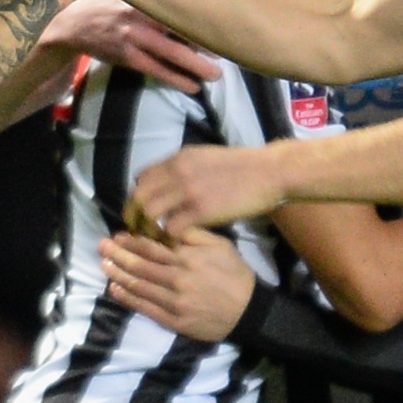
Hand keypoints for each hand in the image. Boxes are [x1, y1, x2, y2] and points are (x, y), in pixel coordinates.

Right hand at [49, 0, 216, 91]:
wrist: (72, 23)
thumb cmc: (107, 3)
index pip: (177, 5)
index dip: (201, 15)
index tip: (223, 22)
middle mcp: (139, 15)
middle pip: (179, 29)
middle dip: (204, 44)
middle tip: (226, 54)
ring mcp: (132, 37)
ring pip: (170, 53)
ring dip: (195, 66)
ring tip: (215, 76)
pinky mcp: (126, 56)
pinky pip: (156, 70)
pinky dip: (175, 79)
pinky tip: (191, 86)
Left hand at [98, 228, 257, 339]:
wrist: (249, 311)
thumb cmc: (234, 274)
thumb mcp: (221, 246)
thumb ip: (194, 235)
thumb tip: (167, 226)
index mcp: (189, 258)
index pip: (153, 247)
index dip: (132, 241)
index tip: (118, 236)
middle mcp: (178, 279)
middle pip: (141, 265)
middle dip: (119, 255)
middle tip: (101, 246)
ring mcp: (175, 302)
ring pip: (140, 286)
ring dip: (118, 275)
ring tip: (103, 265)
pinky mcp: (174, 321)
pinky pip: (146, 308)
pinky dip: (128, 299)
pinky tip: (114, 290)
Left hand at [125, 143, 280, 236]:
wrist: (268, 172)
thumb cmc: (242, 167)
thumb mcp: (205, 158)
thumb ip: (184, 168)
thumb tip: (169, 181)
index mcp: (178, 159)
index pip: (142, 178)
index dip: (138, 197)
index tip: (142, 211)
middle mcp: (177, 172)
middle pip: (139, 196)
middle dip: (134, 216)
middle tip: (138, 231)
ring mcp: (187, 191)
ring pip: (150, 212)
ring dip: (148, 229)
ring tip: (154, 240)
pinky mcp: (200, 210)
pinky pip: (171, 228)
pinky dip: (168, 238)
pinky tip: (173, 244)